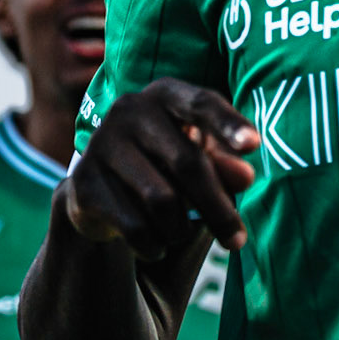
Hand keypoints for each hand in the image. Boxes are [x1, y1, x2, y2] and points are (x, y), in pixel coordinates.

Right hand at [66, 78, 259, 258]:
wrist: (98, 190)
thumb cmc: (162, 165)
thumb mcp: (196, 159)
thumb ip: (222, 165)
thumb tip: (246, 178)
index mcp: (164, 94)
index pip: (202, 103)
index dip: (228, 124)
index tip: (254, 145)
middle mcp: (130, 110)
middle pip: (187, 162)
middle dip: (218, 207)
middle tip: (238, 241)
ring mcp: (102, 143)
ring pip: (162, 200)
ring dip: (181, 229)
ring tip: (181, 233)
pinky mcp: (84, 181)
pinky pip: (134, 225)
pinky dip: (154, 245)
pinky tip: (156, 245)